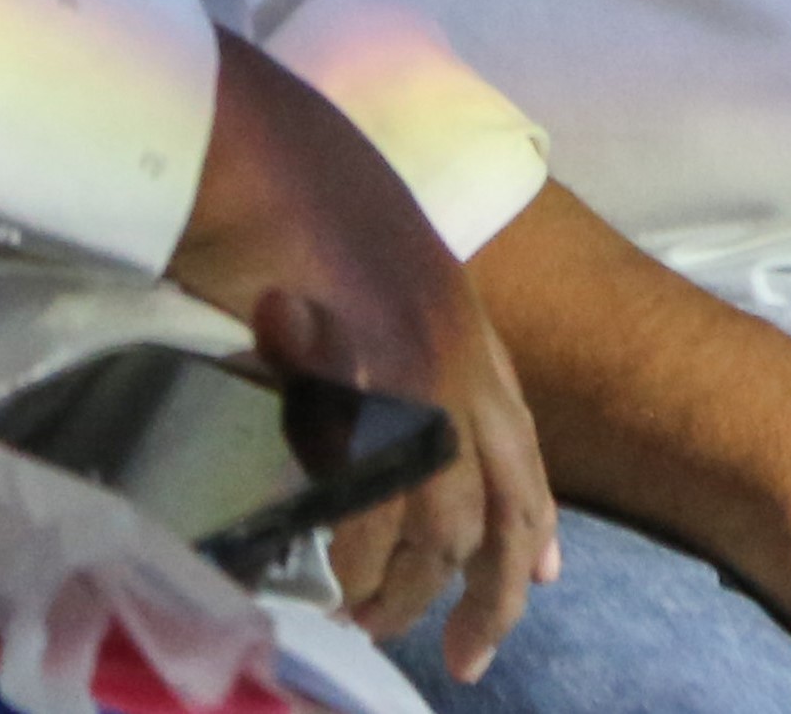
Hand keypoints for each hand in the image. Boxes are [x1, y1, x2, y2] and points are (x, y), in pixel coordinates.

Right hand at [167, 32, 559, 676]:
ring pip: (442, 523)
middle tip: (465, 655)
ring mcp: (415, 372)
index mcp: (464, 323)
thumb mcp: (368, 266)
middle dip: (493, 593)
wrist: (244, 136)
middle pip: (500, 507)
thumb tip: (362, 401)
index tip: (545, 574)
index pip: (523, 447)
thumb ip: (389, 333)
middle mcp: (460, 354)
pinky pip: (374, 505)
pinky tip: (334, 579)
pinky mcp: (363, 385)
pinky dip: (357, 554)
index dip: (535, 518)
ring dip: (410, 588)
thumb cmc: (287, 186)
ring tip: (372, 620)